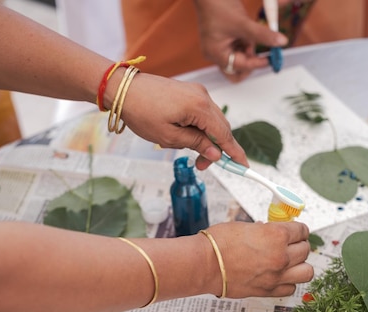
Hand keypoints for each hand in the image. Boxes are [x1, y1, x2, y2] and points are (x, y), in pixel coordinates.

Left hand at [121, 72, 248, 168]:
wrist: (124, 90)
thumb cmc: (142, 112)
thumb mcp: (169, 137)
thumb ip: (196, 144)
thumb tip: (215, 153)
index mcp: (199, 107)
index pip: (224, 134)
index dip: (234, 153)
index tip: (243, 166)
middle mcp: (202, 96)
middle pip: (221, 128)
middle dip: (216, 149)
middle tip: (202, 165)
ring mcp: (196, 92)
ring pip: (212, 121)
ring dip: (207, 139)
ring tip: (191, 153)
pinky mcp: (189, 92)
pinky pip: (202, 113)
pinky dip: (200, 128)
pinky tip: (187, 137)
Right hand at [194, 0, 288, 81]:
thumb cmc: (218, 5)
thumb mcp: (243, 23)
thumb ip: (263, 34)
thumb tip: (280, 42)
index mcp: (216, 54)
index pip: (241, 66)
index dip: (258, 63)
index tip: (271, 58)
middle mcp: (215, 55)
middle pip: (236, 71)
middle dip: (250, 63)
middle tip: (261, 52)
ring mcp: (217, 49)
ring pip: (237, 61)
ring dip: (247, 52)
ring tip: (249, 36)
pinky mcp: (220, 42)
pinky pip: (235, 50)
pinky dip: (243, 45)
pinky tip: (245, 33)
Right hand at [201, 221, 312, 297]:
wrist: (204, 265)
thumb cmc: (217, 245)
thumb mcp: (245, 227)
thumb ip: (263, 231)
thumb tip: (269, 232)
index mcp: (276, 236)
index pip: (302, 231)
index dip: (298, 230)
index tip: (296, 232)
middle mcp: (281, 256)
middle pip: (305, 250)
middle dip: (299, 245)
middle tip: (291, 245)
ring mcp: (276, 276)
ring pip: (306, 272)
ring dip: (300, 266)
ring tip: (291, 263)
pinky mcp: (268, 290)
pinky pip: (291, 289)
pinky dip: (288, 283)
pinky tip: (280, 277)